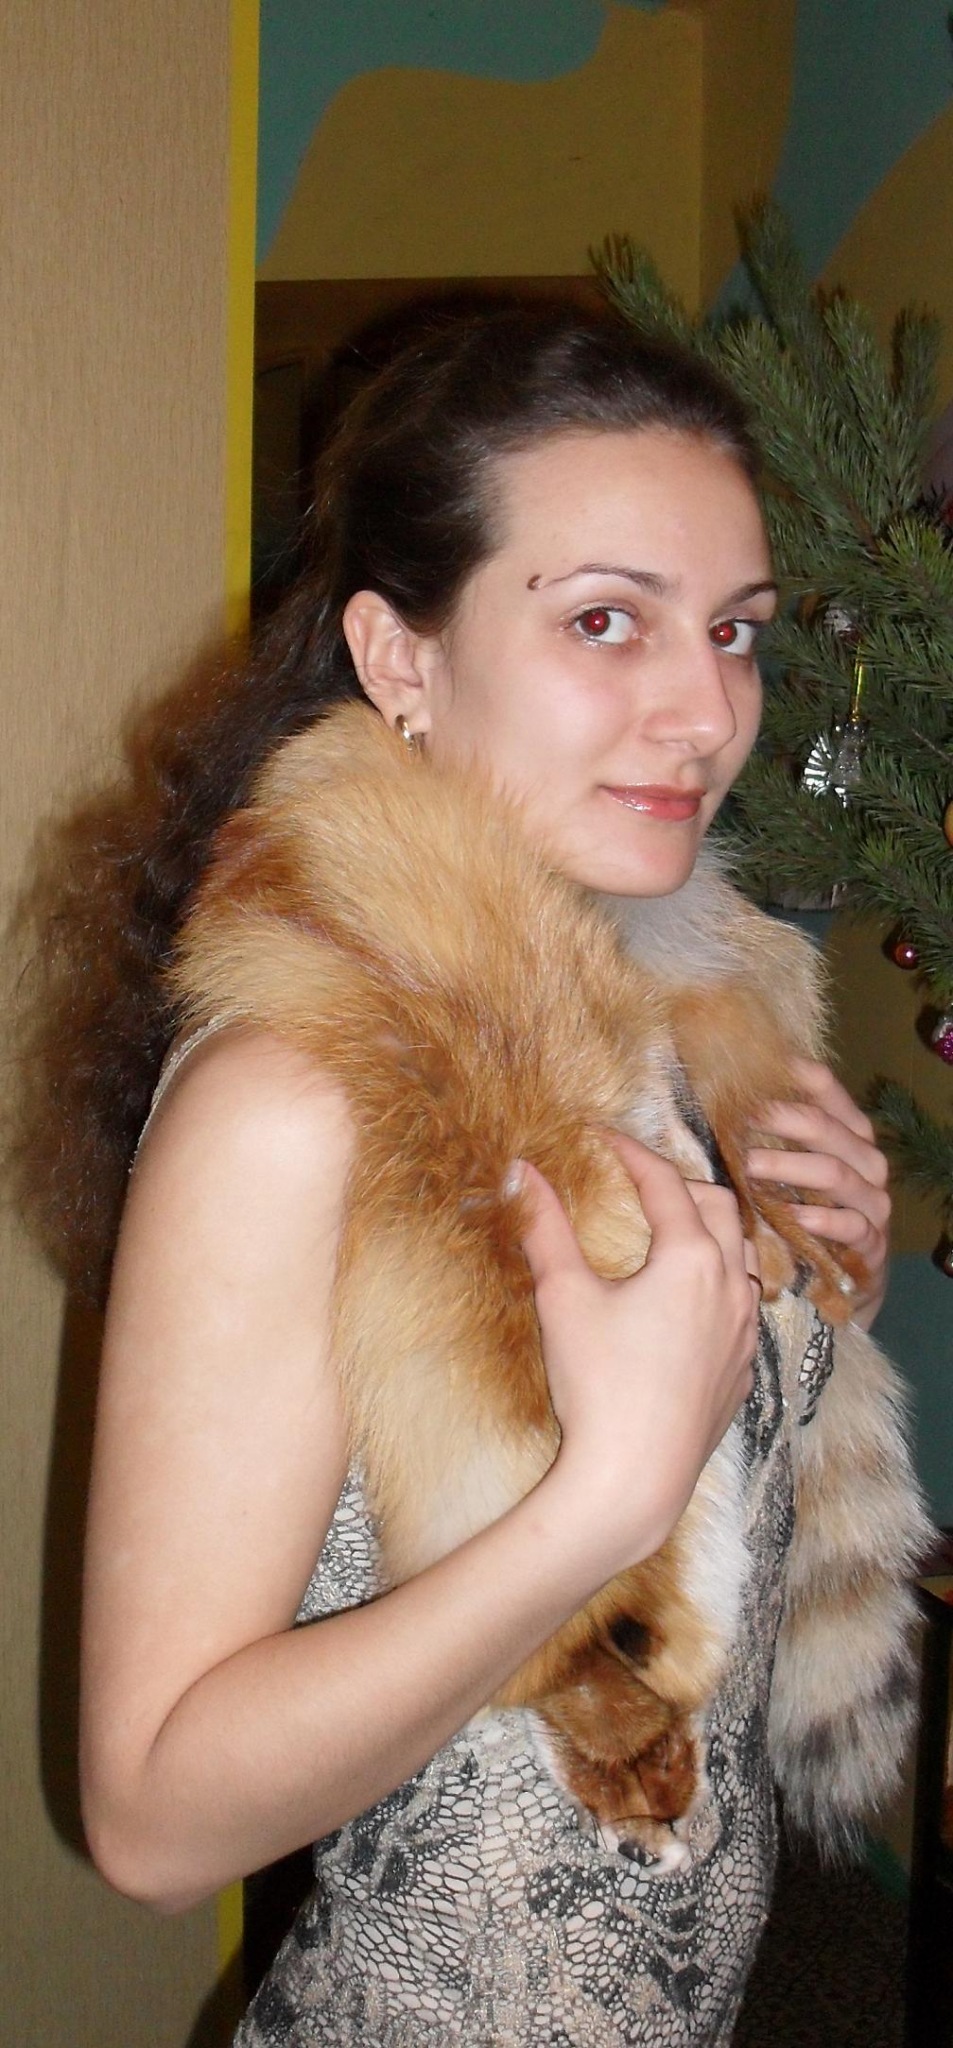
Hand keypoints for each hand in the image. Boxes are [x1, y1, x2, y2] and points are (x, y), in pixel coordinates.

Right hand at [512, 1135, 759, 1576]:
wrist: (635, 1479)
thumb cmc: (598, 1384)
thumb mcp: (564, 1298)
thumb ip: (545, 1228)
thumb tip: (523, 1171)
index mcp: (692, 1258)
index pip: (666, 1182)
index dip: (631, 1152)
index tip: (601, 1136)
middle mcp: (732, 1286)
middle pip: (720, 1207)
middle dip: (681, 1186)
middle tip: (638, 1186)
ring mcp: (745, 1331)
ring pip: (741, 1257)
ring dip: (709, 1234)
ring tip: (668, 1237)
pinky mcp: (744, 1371)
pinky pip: (744, 1306)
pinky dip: (719, 1284)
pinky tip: (687, 1303)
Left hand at [746, 1057, 890, 1330]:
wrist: (845, 1281)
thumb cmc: (805, 1215)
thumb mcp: (786, 1173)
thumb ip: (764, 1138)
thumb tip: (707, 1097)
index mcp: (847, 1133)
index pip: (826, 1088)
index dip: (791, 1074)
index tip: (750, 1069)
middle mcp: (866, 1162)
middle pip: (828, 1128)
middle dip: (782, 1119)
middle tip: (738, 1119)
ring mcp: (873, 1203)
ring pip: (836, 1174)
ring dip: (790, 1167)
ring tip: (750, 1167)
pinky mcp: (872, 1243)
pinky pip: (851, 1225)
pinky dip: (821, 1219)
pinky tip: (792, 1216)